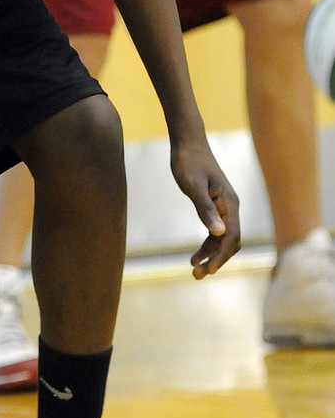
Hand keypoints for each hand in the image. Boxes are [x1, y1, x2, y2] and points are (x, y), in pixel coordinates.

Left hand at [169, 135, 240, 278]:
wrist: (187, 142)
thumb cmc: (188, 161)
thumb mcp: (193, 186)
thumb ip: (205, 209)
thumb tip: (219, 233)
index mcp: (230, 203)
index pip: (231, 236)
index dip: (221, 255)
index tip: (208, 270)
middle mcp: (231, 207)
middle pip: (230, 241)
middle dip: (216, 260)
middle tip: (196, 275)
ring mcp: (224, 207)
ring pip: (222, 239)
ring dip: (211, 255)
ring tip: (194, 270)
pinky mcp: (215, 206)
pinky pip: (215, 231)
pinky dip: (207, 245)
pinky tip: (195, 256)